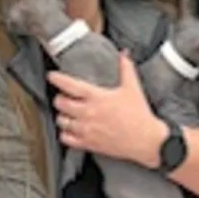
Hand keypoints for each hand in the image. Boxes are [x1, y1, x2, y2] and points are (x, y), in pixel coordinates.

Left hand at [50, 51, 164, 167]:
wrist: (146, 140)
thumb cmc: (140, 115)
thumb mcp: (133, 88)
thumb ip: (126, 68)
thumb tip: (124, 54)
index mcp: (97, 97)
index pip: (70, 85)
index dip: (57, 79)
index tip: (52, 76)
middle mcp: (88, 113)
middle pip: (60, 103)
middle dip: (59, 98)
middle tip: (63, 96)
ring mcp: (86, 129)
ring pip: (61, 121)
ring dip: (62, 115)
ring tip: (67, 113)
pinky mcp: (88, 143)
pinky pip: (66, 138)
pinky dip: (65, 133)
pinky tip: (71, 129)